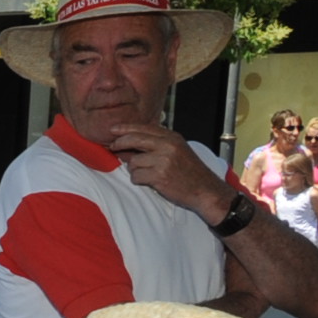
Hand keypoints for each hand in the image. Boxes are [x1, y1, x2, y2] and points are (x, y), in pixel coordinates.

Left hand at [108, 123, 230, 219]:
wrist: (205, 189)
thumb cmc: (189, 172)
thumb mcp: (177, 151)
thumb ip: (156, 145)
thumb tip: (127, 146)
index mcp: (172, 137)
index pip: (144, 128)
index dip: (126, 128)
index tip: (113, 129)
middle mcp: (168, 146)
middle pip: (134, 139)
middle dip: (120, 143)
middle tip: (112, 147)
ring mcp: (163, 160)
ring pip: (133, 162)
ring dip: (135, 170)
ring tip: (149, 174)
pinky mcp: (159, 175)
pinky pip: (136, 176)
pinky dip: (139, 181)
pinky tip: (150, 182)